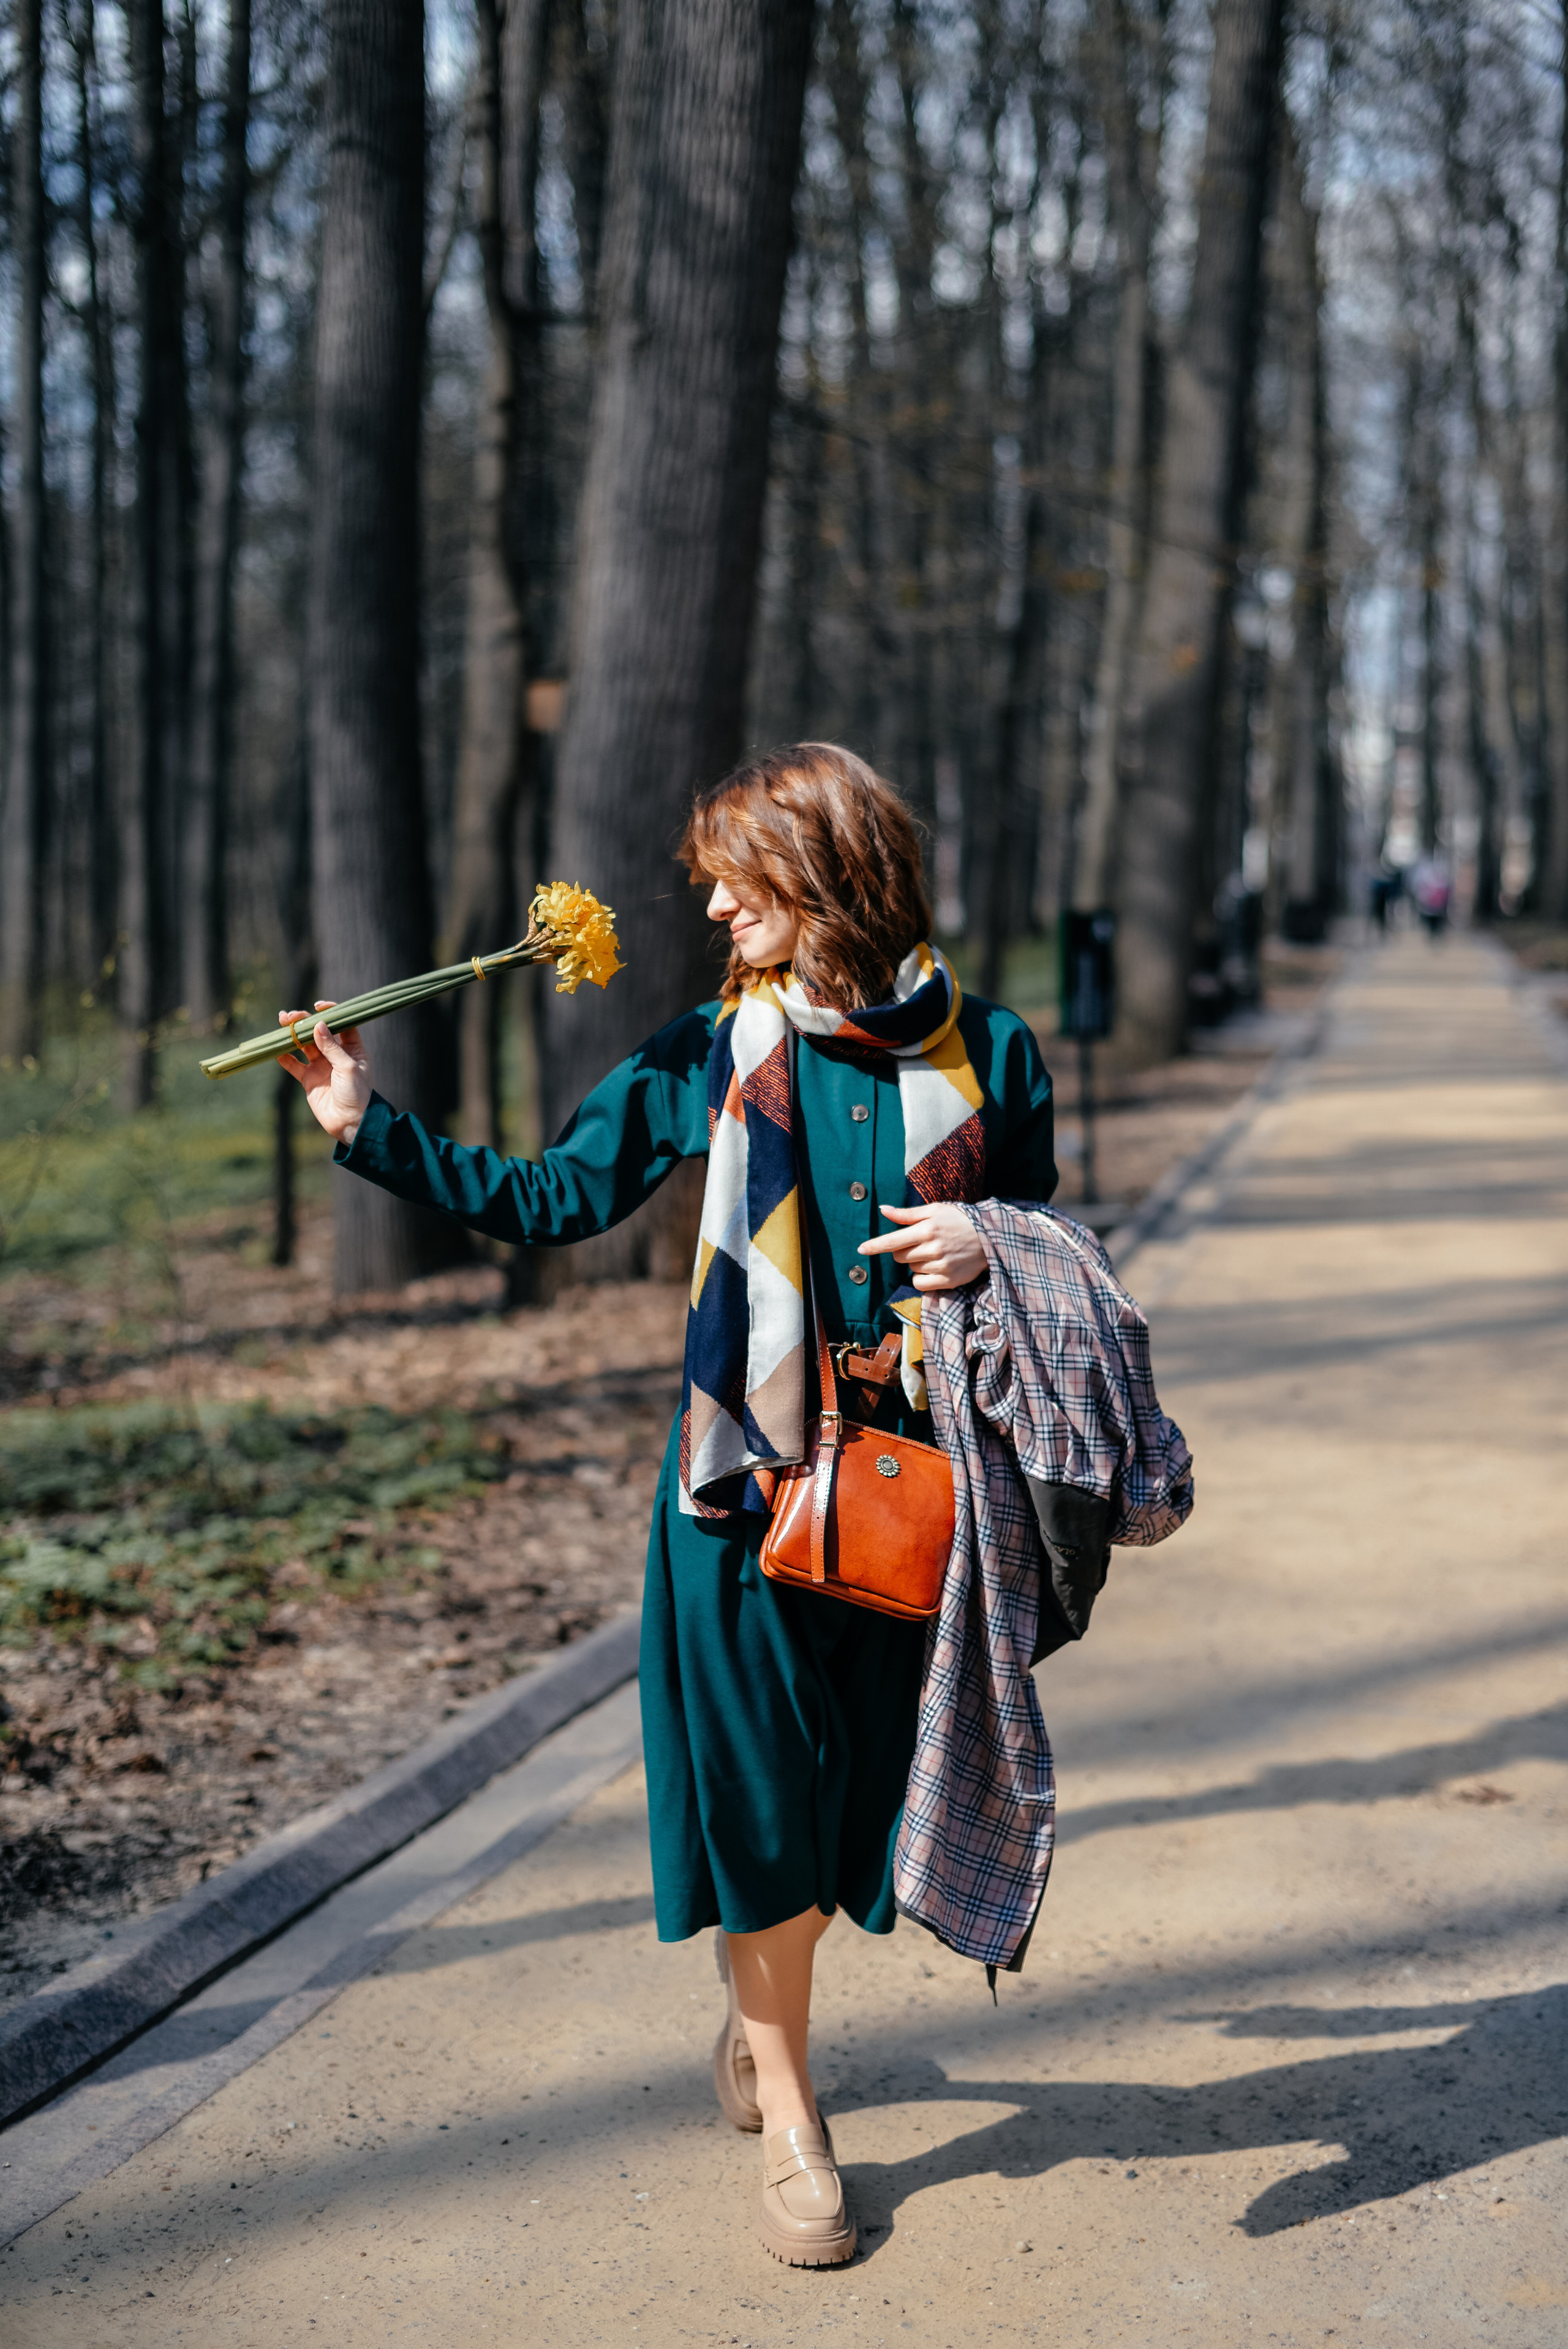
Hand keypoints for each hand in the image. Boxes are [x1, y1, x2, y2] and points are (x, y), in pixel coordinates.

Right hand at [275, 1002, 372, 1144]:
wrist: (350, 1124)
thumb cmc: (357, 1095)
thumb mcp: (347, 1068)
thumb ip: (332, 1047)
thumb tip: (318, 1024)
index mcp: (352, 1049)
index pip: (342, 1023)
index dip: (331, 1012)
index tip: (318, 1006)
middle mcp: (336, 1055)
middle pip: (318, 1032)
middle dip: (304, 1021)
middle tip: (290, 1016)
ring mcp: (321, 1066)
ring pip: (304, 1045)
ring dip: (292, 1035)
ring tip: (281, 1023)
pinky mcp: (309, 1080)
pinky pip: (294, 1065)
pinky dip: (285, 1057)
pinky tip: (275, 1050)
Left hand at [858, 1202, 987, 1292]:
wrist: (990, 1237)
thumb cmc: (959, 1220)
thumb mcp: (935, 1210)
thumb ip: (907, 1214)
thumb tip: (883, 1210)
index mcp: (927, 1229)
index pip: (893, 1240)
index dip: (875, 1246)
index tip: (860, 1249)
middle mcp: (932, 1249)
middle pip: (899, 1256)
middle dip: (903, 1250)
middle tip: (920, 1242)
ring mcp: (941, 1266)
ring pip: (911, 1269)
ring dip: (916, 1262)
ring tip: (935, 1252)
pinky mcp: (948, 1281)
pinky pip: (920, 1283)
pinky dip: (922, 1277)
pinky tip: (935, 1267)